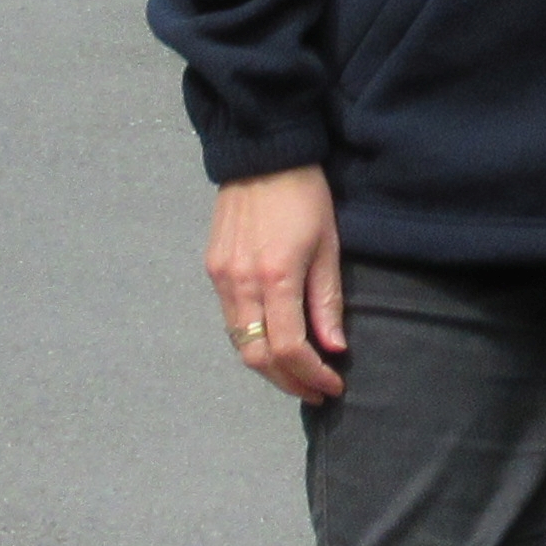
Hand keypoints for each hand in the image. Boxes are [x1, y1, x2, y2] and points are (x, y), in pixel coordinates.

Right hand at [207, 166, 347, 401]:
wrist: (261, 154)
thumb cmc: (305, 195)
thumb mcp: (329, 245)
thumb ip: (327, 300)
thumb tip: (333, 348)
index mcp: (276, 277)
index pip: (290, 349)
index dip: (311, 375)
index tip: (333, 386)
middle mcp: (240, 284)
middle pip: (257, 356)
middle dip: (287, 381)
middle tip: (314, 391)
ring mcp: (221, 278)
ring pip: (239, 342)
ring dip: (268, 365)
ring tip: (297, 374)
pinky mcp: (212, 269)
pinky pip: (229, 320)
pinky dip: (252, 340)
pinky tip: (274, 341)